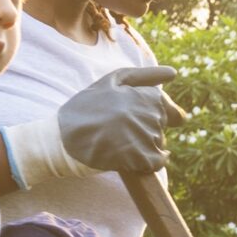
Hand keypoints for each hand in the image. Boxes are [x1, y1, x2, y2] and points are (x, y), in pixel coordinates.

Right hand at [4, 66, 178, 185]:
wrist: (62, 139)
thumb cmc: (86, 107)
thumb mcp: (111, 82)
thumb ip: (145, 76)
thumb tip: (174, 73)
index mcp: (147, 97)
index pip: (170, 109)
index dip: (153, 114)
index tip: (133, 116)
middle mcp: (151, 116)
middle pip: (162, 127)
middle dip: (145, 129)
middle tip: (118, 129)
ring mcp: (146, 138)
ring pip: (159, 145)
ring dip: (143, 145)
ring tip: (117, 141)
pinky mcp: (140, 159)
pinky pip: (156, 162)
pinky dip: (145, 162)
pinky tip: (127, 156)